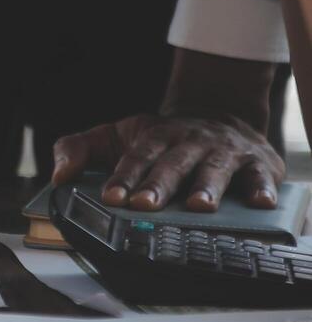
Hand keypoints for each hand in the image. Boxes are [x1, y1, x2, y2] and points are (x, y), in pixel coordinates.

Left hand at [52, 113, 282, 211]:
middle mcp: (189, 143)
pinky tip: (260, 202)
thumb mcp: (114, 137)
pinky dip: (262, 188)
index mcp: (154, 137)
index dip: (123, 176)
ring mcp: (224, 153)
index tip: (111, 196)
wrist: (217, 114)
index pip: (135, 156)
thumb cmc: (158, 137)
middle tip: (144, 205)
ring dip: (207, 187)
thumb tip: (57, 176)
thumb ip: (77, 150)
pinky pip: (261, 176)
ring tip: (198, 207)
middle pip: (172, 164)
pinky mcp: (258, 164)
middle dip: (158, 184)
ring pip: (214, 169)